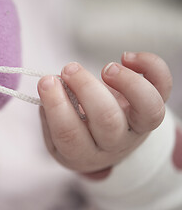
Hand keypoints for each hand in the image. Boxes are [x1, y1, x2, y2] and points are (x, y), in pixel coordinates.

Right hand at [38, 52, 171, 172]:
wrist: (109, 143)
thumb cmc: (78, 132)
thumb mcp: (56, 134)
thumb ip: (50, 113)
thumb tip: (51, 85)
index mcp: (83, 152)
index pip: (69, 134)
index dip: (56, 106)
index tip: (46, 81)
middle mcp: (114, 143)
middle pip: (107, 120)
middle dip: (86, 88)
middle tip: (68, 69)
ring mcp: (138, 126)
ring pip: (148, 109)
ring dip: (127, 82)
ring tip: (106, 69)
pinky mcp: (153, 107)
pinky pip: (163, 86)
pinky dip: (150, 66)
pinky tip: (126, 57)